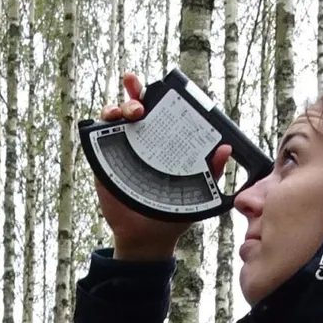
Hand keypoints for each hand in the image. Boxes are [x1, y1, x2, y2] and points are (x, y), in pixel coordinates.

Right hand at [92, 71, 231, 260]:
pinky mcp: (103, 163)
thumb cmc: (173, 211)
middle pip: (134, 106)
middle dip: (135, 93)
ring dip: (116, 108)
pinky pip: (97, 140)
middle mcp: (141, 140)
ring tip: (124, 114)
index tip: (161, 85)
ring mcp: (120, 149)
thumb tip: (225, 148)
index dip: (158, 93)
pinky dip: (99, 127)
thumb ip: (212, 169)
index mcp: (163, 140)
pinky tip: (106, 124)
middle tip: (139, 99)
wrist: (149, 237)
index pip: (160, 110)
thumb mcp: (199, 189)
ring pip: (114, 118)